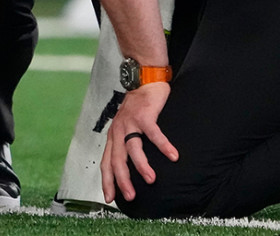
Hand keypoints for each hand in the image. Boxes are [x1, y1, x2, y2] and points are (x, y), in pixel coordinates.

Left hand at [101, 81, 177, 203]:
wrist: (144, 81)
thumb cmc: (138, 108)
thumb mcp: (127, 127)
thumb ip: (127, 144)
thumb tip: (132, 166)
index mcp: (113, 136)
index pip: (106, 163)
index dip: (107, 181)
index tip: (110, 198)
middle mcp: (118, 131)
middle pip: (117, 160)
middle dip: (122, 180)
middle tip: (130, 196)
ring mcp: (130, 123)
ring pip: (133, 148)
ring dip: (141, 165)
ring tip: (151, 179)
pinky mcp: (144, 115)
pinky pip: (154, 134)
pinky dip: (163, 145)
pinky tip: (173, 156)